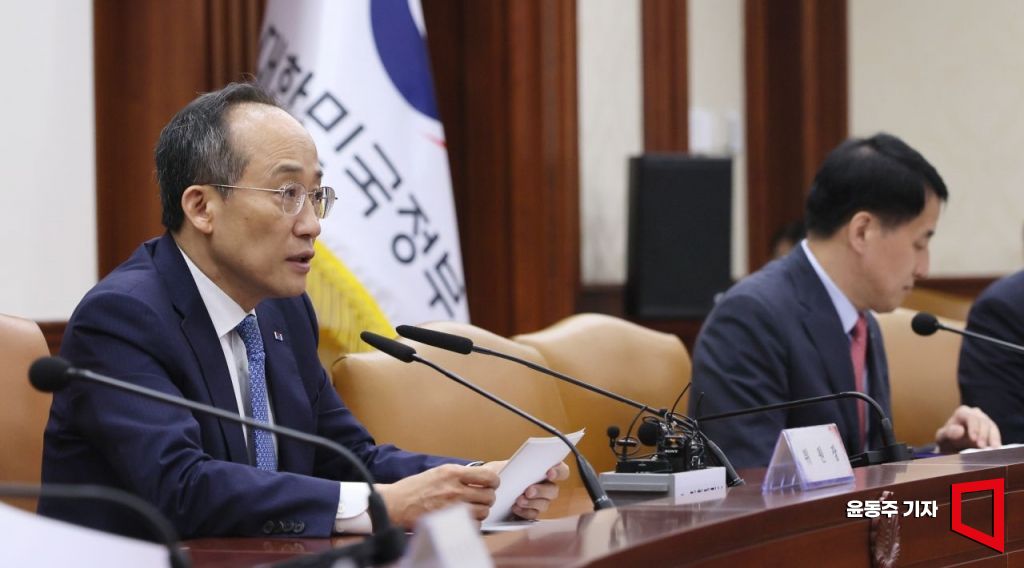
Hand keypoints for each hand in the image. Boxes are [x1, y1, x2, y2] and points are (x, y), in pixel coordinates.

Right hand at [375, 463, 498, 527]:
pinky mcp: (449, 522)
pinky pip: (473, 525)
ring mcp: (452, 507)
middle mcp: (455, 489)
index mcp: (452, 472)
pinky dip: (472, 523)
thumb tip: (480, 478)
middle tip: (480, 498)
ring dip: (480, 511)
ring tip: (471, 509)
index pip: (488, 477)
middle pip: (489, 496)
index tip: (490, 484)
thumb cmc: (413, 489)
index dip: (493, 482)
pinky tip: (464, 519)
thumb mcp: (437, 472)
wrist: (394, 504)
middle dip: (487, 497)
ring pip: (483, 512)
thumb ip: (459, 475)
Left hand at [477, 461, 568, 520]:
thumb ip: (514, 465)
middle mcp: (546, 486)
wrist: (491, 487)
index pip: (562, 471)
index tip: (549, 472)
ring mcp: (540, 501)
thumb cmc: (501, 473)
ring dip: (532, 503)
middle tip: (528, 490)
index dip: (559, 471)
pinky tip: (515, 508)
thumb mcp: (506, 465)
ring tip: (518, 500)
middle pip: (553, 490)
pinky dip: (524, 512)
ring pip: (544, 504)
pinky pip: (533, 515)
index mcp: (545, 470)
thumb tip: (517, 467)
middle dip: (541, 491)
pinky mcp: (531, 512)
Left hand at [935, 405, 1001, 452]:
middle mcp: (976, 414)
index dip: (974, 428)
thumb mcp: (943, 438)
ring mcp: (985, 421)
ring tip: (992, 450)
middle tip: (982, 448)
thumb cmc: (947, 441)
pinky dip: (996, 442)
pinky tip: (996, 450)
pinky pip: (996, 435)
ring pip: (992, 428)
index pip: (971, 418)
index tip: (974, 439)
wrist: (953, 448)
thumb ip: (948, 433)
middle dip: (983, 435)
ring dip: (993, 439)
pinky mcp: (992, 430)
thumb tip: (960, 430)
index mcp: (962, 412)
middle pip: (983, 422)